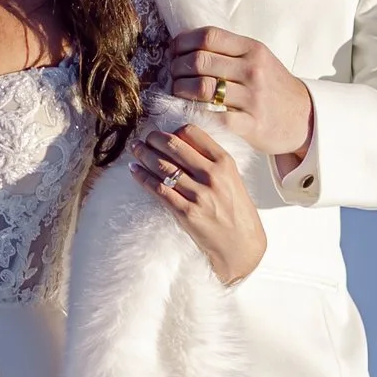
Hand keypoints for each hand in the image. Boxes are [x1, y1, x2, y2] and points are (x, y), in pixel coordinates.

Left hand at [131, 124, 267, 286]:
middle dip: (153, 139)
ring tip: (135, 149)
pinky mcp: (187, 213)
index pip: (192, 133)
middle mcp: (212, 175)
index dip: (172, 130)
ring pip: (163, 167)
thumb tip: (180, 142)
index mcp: (225, 162)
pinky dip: (143, 177)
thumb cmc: (236, 211)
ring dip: (144, 155)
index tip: (163, 133)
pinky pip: (158, 190)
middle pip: (173, 146)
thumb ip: (211, 160)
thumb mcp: (232, 178)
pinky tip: (134, 170)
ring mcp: (199, 195)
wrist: (242, 245)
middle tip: (143, 138)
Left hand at [163, 26, 314, 168]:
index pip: (209, 36)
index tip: (175, 50)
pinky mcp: (251, 124)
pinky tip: (189, 111)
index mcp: (253, 50)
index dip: (184, 42)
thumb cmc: (273, 86)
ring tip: (178, 92)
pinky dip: (195, 113)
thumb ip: (228, 51)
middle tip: (173, 74)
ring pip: (202, 88)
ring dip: (180, 89)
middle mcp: (253, 70)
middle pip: (200, 60)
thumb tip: (185, 45)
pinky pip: (214, 116)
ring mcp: (253, 98)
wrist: (304, 118)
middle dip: (177, 66)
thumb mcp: (258, 59)